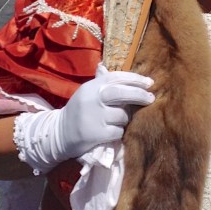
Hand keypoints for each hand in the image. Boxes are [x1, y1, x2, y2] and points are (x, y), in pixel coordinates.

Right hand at [13, 64, 154, 172]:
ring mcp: (94, 116)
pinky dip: (119, 132)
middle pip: (122, 93)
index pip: (116, 77)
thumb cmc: (79, 111)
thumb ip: (105, 84)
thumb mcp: (88, 93)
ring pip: (123, 116)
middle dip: (139, 95)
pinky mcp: (96, 133)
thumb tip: (128, 75)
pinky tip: (111, 132)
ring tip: (117, 120)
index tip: (149, 82)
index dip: (135, 79)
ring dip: (125, 119)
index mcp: (91, 86)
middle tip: (151, 98)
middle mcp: (92, 99)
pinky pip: (119, 131)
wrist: (59, 133)